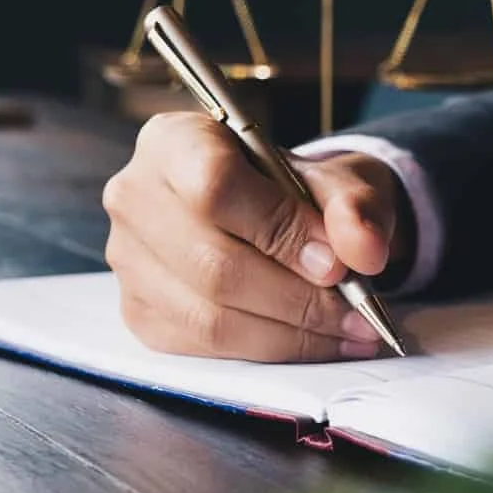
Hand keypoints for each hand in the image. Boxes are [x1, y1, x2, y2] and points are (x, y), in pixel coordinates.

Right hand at [102, 112, 409, 361]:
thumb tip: (364, 251)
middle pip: (214, 264)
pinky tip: (311, 342)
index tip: (336, 263)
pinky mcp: (137, 312)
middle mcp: (135, 197)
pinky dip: (269, 351)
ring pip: (210, 317)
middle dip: (298, 299)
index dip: (280, 230)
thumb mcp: (334, 182)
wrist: (271, 216)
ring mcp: (128, 260)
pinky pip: (204, 348)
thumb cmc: (294, 192)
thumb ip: (354, 207)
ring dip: (291, 335)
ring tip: (347, 330)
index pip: (214, 185)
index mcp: (173, 141)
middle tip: (356, 310)